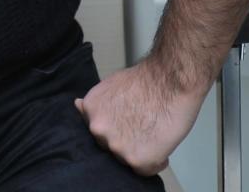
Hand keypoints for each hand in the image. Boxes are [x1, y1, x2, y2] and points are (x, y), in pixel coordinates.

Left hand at [75, 56, 207, 175]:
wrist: (172, 79)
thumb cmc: (148, 79)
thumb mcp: (111, 84)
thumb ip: (96, 102)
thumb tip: (77, 105)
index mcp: (91, 111)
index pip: (99, 131)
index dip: (117, 127)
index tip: (128, 121)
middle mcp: (99, 130)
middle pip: (112, 147)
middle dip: (127, 139)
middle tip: (144, 123)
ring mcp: (116, 146)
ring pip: (128, 159)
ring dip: (142, 149)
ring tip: (155, 129)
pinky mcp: (137, 159)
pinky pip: (147, 169)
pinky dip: (157, 159)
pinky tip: (162, 140)